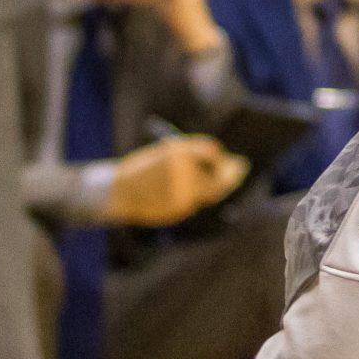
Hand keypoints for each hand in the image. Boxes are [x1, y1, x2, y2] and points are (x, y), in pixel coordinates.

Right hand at [101, 135, 246, 226]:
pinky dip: (202, 197)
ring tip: (229, 179)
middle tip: (243, 167)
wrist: (115, 191)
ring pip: (209, 189)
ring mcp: (178, 190)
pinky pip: (195, 202)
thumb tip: (222, 161)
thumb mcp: (165, 155)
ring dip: (220, 184)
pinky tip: (207, 193)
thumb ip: (191, 157)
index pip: (211, 151)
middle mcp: (180, 170)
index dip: (221, 155)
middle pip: (216, 172)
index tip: (231, 157)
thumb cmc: (143, 169)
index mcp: (176, 151)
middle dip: (231, 171)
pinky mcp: (175, 207)